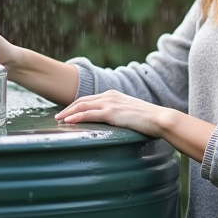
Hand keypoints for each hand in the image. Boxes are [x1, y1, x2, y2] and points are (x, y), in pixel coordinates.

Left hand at [54, 90, 171, 137]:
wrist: (159, 118)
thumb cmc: (149, 119)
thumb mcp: (130, 113)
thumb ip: (120, 114)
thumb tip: (115, 123)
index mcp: (113, 95)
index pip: (90, 99)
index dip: (76, 105)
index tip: (67, 112)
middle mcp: (109, 96)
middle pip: (82, 100)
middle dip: (68, 108)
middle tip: (58, 116)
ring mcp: (110, 103)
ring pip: (82, 106)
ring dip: (68, 112)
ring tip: (58, 120)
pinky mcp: (111, 113)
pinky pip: (89, 114)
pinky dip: (76, 117)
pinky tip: (68, 121)